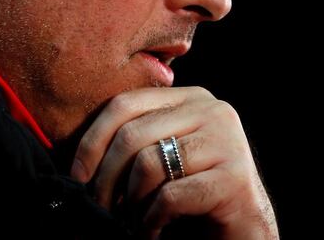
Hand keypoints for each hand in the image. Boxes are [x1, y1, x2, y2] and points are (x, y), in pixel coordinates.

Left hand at [70, 87, 278, 238]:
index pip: (125, 103)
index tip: (78, 176)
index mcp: (191, 97)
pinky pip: (170, 196)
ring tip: (131, 220)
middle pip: (132, 134)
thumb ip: (139, 138)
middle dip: (105, 178)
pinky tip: (153, 230)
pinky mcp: (234, 178)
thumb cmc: (195, 191)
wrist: (246, 227)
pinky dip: (151, 220)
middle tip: (100, 207)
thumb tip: (80, 157)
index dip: (92, 140)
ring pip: (148, 164)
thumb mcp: (166, 155)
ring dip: (130, 202)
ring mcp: (227, 142)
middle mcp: (213, 110)